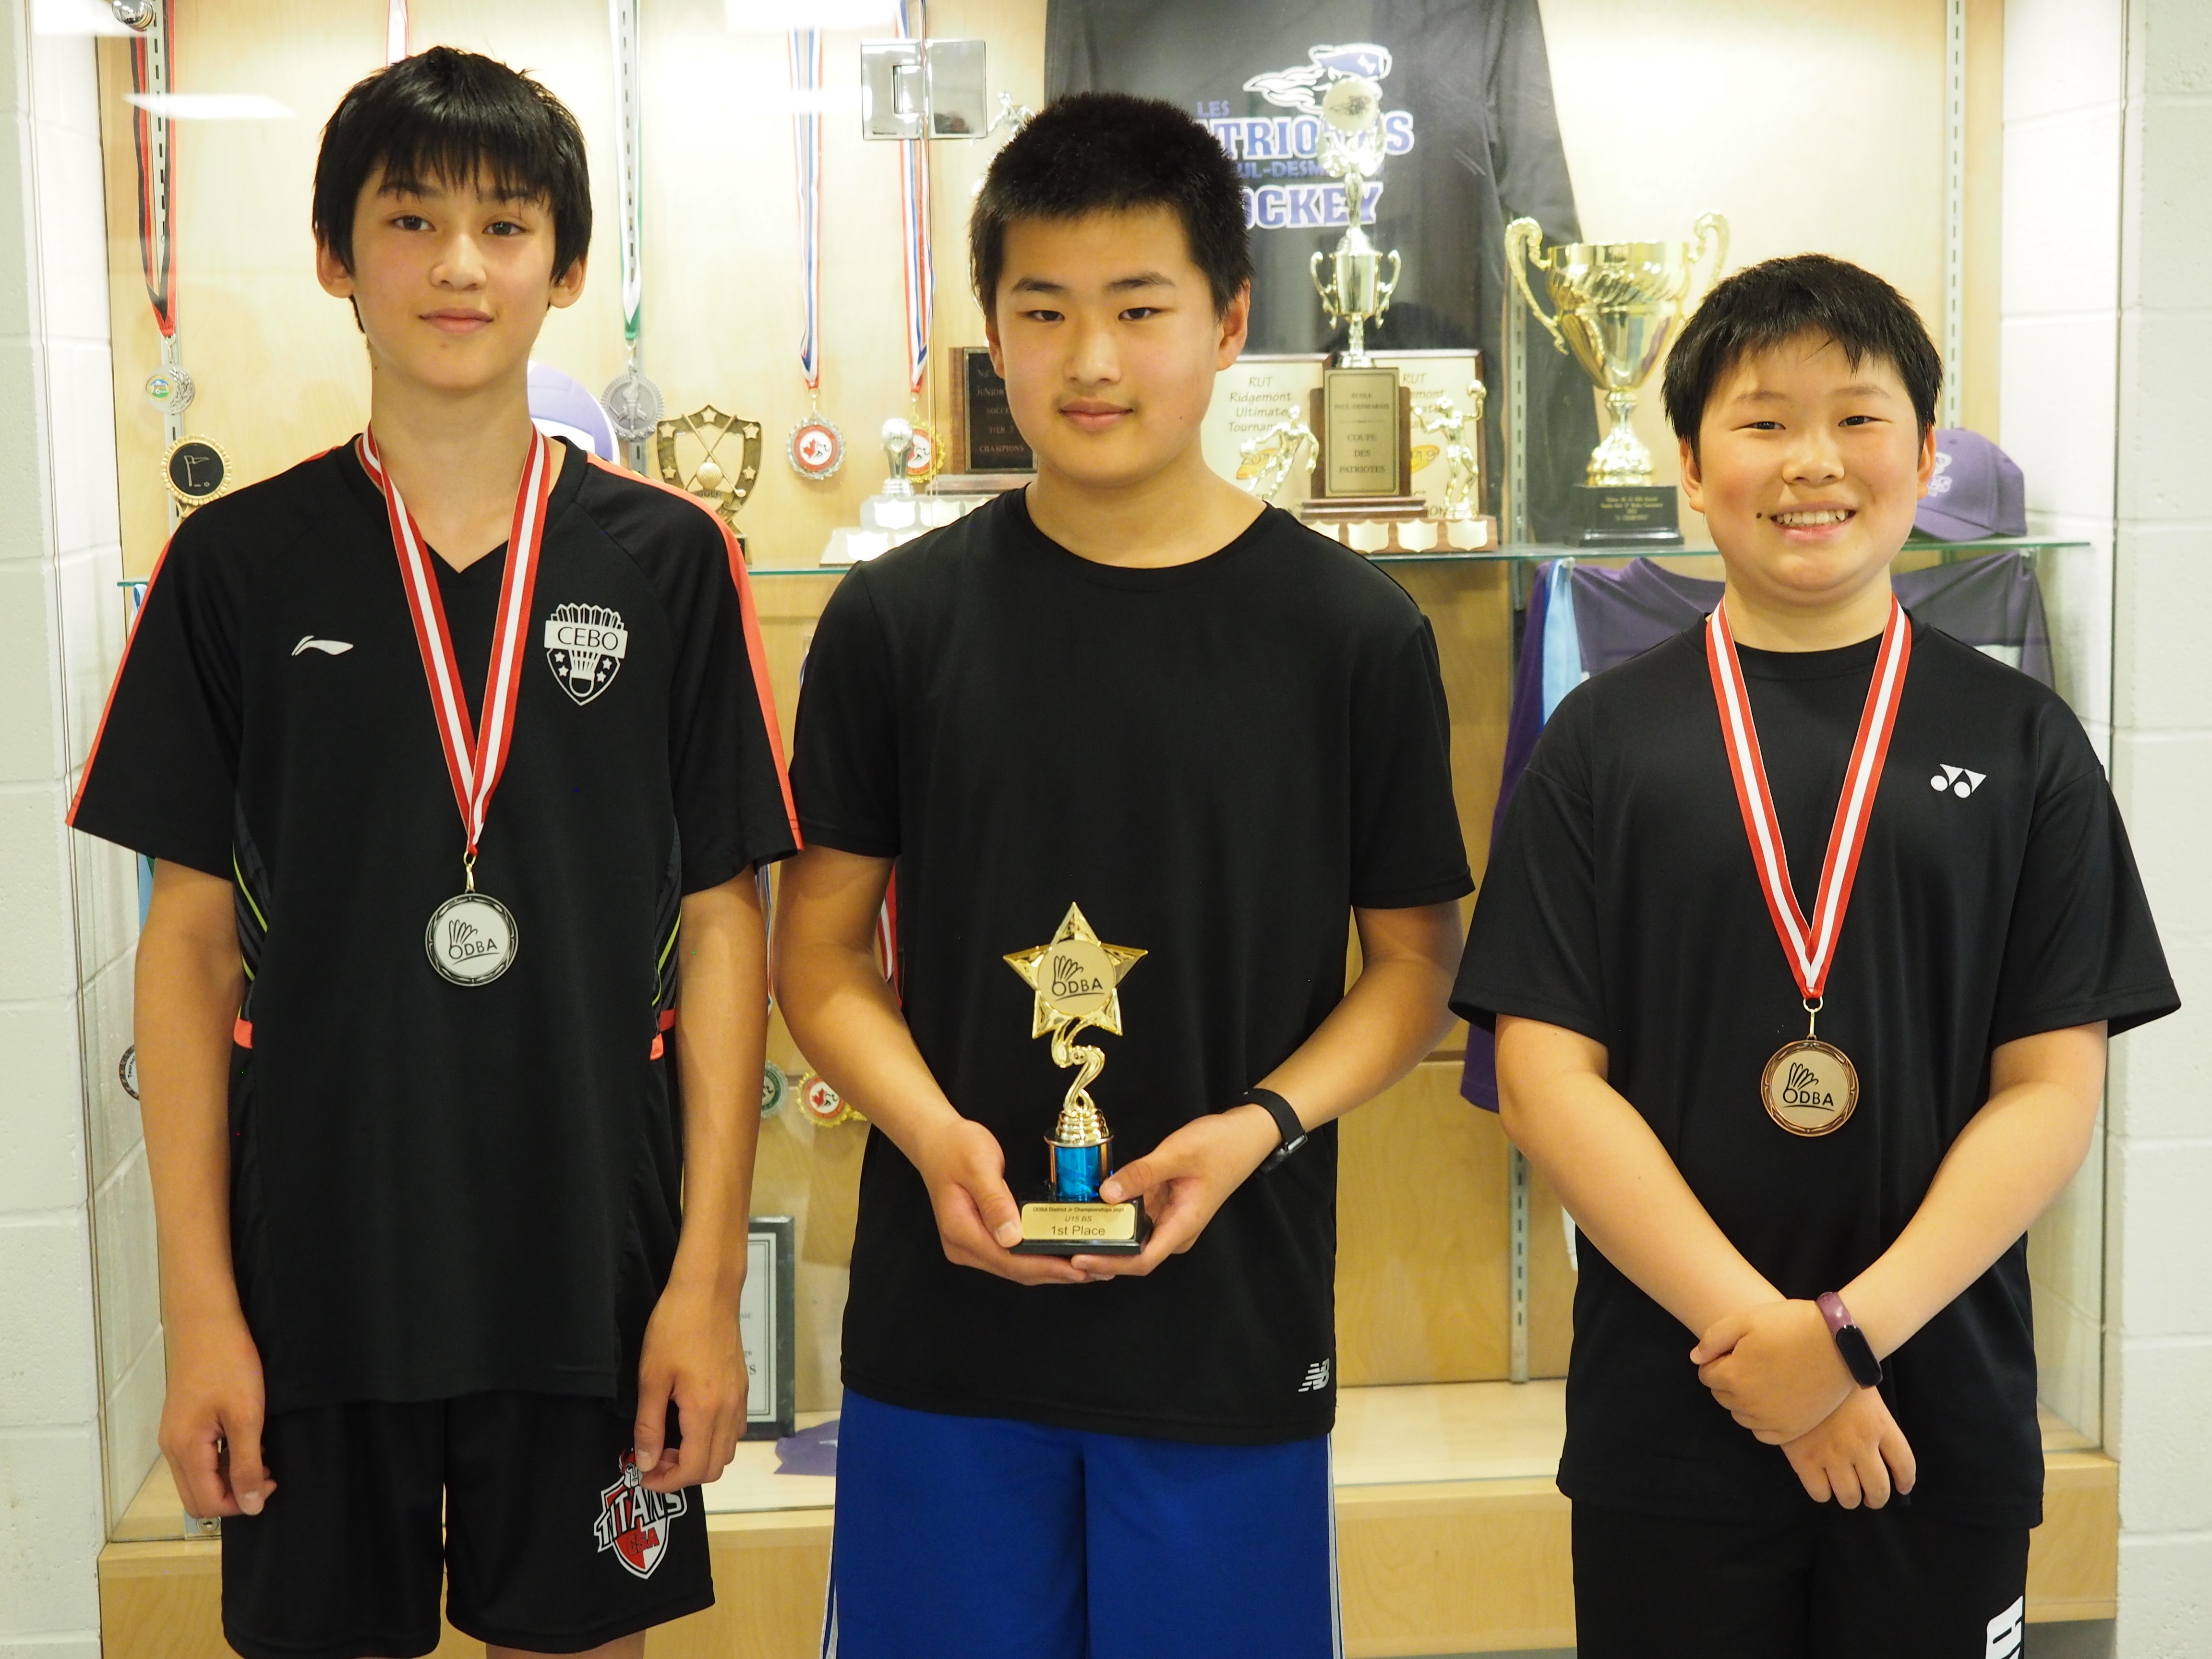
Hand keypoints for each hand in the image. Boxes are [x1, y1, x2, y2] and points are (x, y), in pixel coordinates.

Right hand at [160, 1307, 274, 1518]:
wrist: (206, 1323)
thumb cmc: (228, 1364)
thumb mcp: (246, 1416)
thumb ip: (247, 1464)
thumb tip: (250, 1506)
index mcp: (184, 1450)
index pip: (206, 1504)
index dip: (241, 1503)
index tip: (271, 1482)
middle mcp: (172, 1449)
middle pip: (197, 1497)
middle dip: (233, 1495)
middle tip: (267, 1472)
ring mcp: (174, 1435)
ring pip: (198, 1478)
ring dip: (228, 1477)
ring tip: (261, 1454)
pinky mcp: (182, 1422)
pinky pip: (198, 1458)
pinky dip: (221, 1460)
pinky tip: (247, 1439)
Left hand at [634, 1273, 747, 1493]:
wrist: (708, 1291)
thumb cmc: (675, 1328)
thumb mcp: (652, 1378)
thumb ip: (650, 1426)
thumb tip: (646, 1463)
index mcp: (705, 1411)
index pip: (694, 1469)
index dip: (667, 1482)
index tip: (642, 1475)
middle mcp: (729, 1411)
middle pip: (715, 1467)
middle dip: (682, 1474)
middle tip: (653, 1460)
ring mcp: (740, 1398)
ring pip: (728, 1450)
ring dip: (700, 1458)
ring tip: (671, 1442)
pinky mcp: (741, 1386)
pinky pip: (734, 1429)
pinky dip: (714, 1440)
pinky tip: (690, 1422)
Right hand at [912, 1113, 1093, 1285]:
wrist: (936, 1141)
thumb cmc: (957, 1147)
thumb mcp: (978, 1165)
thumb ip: (994, 1200)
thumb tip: (1012, 1237)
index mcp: (961, 1231)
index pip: (1009, 1259)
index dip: (1046, 1266)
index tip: (1079, 1268)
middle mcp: (963, 1247)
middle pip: (1014, 1270)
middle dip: (1054, 1273)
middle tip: (1096, 1271)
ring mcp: (968, 1247)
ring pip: (1014, 1268)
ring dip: (1049, 1270)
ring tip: (1086, 1269)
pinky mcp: (978, 1241)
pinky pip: (1011, 1258)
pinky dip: (1037, 1260)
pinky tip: (1059, 1257)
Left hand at [1077, 1106, 1280, 1277]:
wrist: (1246, 1135)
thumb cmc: (1219, 1146)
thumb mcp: (1178, 1154)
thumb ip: (1141, 1174)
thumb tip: (1106, 1194)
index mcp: (1183, 1225)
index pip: (1143, 1260)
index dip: (1110, 1264)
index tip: (1080, 1259)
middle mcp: (1176, 1230)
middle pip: (1134, 1256)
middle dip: (1101, 1257)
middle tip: (1065, 1249)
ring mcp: (1171, 1219)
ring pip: (1134, 1239)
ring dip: (1105, 1241)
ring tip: (1071, 1235)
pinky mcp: (1165, 1207)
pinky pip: (1136, 1220)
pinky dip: (1115, 1220)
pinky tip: (1093, 1212)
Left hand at [1692, 1298, 1853, 1442]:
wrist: (1840, 1342)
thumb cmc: (1792, 1325)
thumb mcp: (1745, 1319)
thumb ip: (1713, 1339)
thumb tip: (1696, 1359)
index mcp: (1733, 1377)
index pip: (1706, 1375)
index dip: (1718, 1360)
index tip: (1737, 1349)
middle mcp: (1749, 1405)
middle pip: (1722, 1396)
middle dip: (1730, 1379)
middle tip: (1754, 1361)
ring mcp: (1772, 1421)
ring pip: (1741, 1415)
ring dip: (1745, 1400)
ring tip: (1767, 1377)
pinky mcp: (1793, 1430)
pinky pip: (1763, 1433)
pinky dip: (1763, 1420)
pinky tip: (1774, 1400)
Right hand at [1779, 1386, 1916, 1507]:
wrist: (1792, 1367)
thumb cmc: (1830, 1375)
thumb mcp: (1863, 1392)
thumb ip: (1873, 1421)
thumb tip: (1877, 1448)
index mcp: (1880, 1426)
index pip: (1905, 1464)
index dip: (1905, 1481)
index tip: (1901, 1487)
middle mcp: (1861, 1445)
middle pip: (1878, 1489)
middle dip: (1876, 1498)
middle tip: (1871, 1497)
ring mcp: (1832, 1455)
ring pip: (1849, 1496)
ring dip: (1850, 1498)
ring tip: (1846, 1492)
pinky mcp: (1805, 1460)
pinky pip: (1820, 1493)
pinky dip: (1823, 1493)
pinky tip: (1821, 1482)